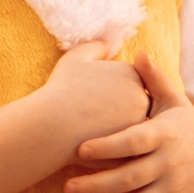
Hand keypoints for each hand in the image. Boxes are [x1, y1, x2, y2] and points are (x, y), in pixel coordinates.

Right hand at [40, 35, 151, 157]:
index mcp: (132, 73)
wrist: (51, 127)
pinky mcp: (132, 149)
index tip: (92, 98)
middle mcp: (142, 97)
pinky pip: (127, 149)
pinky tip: (95, 146)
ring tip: (92, 132)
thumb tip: (113, 43)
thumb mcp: (77, 58)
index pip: (128, 84)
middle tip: (92, 116)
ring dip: (118, 130)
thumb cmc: (61, 91)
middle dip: (118, 112)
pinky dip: (115, 149)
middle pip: (134, 106)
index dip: (109, 93)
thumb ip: (98, 47)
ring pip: (132, 128)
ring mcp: (139, 125)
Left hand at [65, 48, 193, 192]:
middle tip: (66, 187)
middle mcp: (169, 165)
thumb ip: (155, 81)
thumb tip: (139, 52)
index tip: (78, 150)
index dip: (107, 147)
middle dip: (97, 185)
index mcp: (165, 135)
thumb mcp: (176, 103)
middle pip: (130, 178)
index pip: (133, 142)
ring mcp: (172, 190)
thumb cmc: (188, 127)